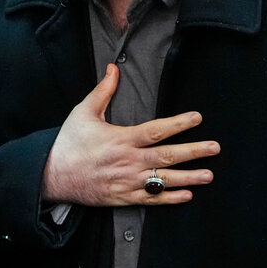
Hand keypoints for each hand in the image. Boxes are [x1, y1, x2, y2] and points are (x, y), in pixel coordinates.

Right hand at [42, 64, 218, 205]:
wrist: (51, 175)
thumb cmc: (68, 143)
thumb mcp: (83, 112)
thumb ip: (103, 91)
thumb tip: (114, 68)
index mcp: (121, 139)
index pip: (156, 131)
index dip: (178, 124)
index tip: (197, 118)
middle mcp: (128, 161)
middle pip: (167, 156)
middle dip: (193, 152)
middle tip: (215, 148)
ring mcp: (127, 181)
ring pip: (164, 180)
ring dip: (189, 178)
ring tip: (208, 175)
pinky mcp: (123, 197)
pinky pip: (151, 199)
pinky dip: (169, 198)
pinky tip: (186, 195)